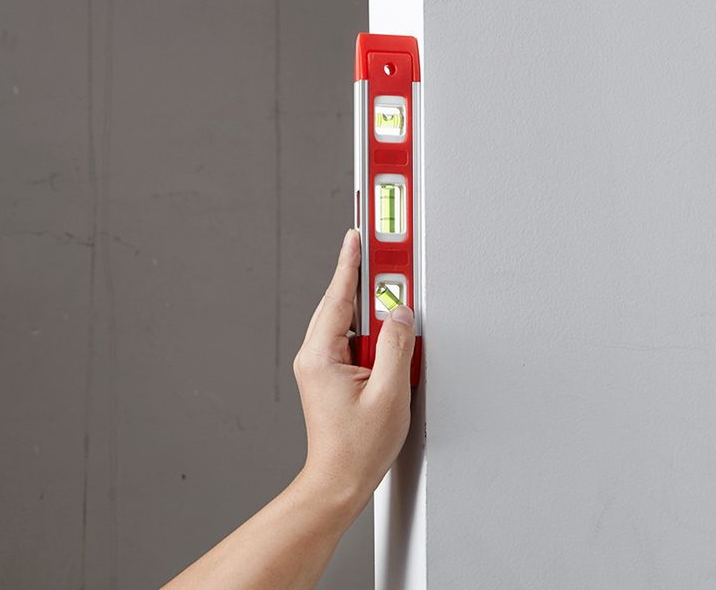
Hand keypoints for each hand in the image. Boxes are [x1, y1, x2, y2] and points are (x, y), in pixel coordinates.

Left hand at [293, 229, 415, 516]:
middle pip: (343, 303)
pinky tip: (386, 331)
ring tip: (394, 298)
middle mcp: (315, 355)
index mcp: (321, 355)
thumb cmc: (356, 448)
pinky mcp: (331, 373)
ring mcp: (321, 364)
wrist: (339, 480)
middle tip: (386, 255)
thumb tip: (399, 314)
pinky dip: (370, 329)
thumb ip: (396, 347)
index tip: (357, 235)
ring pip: (349, 320)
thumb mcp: (388, 394)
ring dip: (371, 306)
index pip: (338, 296)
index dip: (350, 262)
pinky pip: (352, 338)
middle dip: (366, 278)